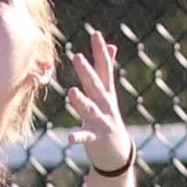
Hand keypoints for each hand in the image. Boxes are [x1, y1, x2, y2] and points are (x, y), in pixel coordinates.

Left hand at [64, 31, 130, 170]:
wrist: (118, 152)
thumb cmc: (108, 117)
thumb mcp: (108, 93)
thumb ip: (107, 69)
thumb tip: (112, 45)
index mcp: (106, 92)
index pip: (104, 68)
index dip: (100, 52)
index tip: (95, 34)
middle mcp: (106, 104)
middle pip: (96, 86)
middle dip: (87, 72)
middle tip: (77, 57)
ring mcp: (102, 121)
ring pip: (90, 109)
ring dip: (81, 101)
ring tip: (72, 92)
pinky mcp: (96, 138)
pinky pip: (86, 137)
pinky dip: (78, 137)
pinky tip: (69, 138)